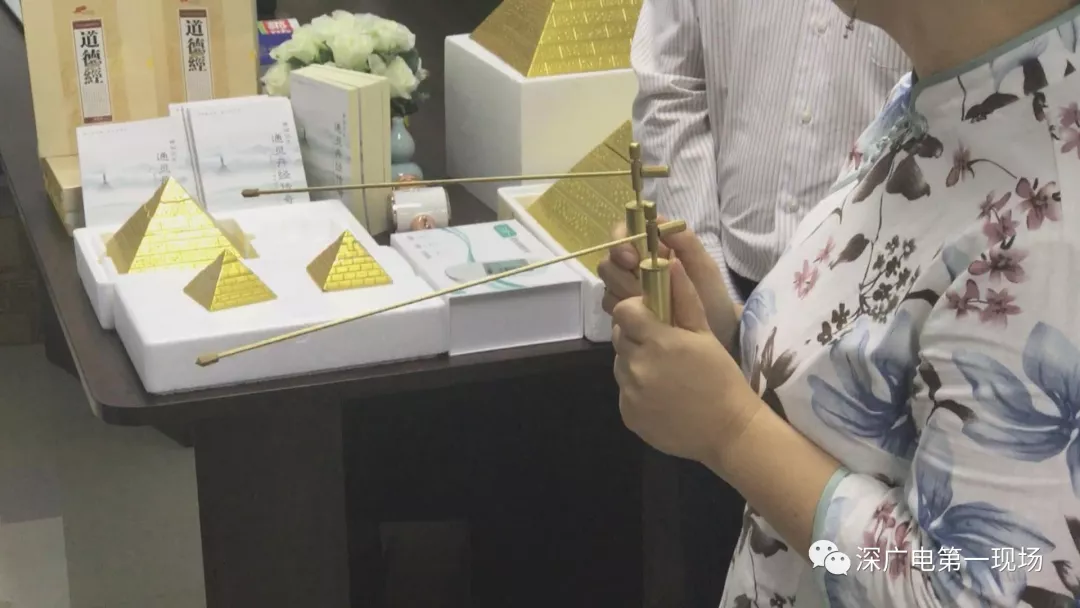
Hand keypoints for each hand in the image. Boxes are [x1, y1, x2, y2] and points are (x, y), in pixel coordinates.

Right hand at [597, 219, 733, 339]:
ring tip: (644, 303)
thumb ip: (685, 242)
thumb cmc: (711, 294)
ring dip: (621, 293)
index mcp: (652, 250)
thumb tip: (658, 220)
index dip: (620, 244)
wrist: (718, 329)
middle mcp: (635, 267)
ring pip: (607, 285)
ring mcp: (628, 290)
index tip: (632, 258)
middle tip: (639, 287)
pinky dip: (620, 310)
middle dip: (620, 274)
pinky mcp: (626, 312)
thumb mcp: (703, 266)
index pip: (622, 235)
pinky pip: (610, 307)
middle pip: (608, 262)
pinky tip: (640, 315)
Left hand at [612, 258, 761, 466]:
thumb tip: (668, 263)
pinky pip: (624, 392)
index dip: (636, 311)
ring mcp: (630, 394)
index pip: (624, 311)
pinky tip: (662, 395)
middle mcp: (637, 366)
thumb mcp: (705, 335)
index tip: (653, 318)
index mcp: (658, 341)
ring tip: (665, 373)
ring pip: (621, 364)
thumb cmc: (721, 378)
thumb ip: (683, 298)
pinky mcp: (628, 415)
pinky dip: (637, 389)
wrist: (728, 431)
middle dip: (636, 335)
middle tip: (663, 346)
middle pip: (620, 337)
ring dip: (636, 362)